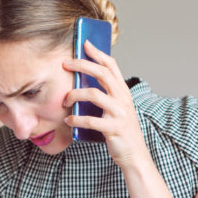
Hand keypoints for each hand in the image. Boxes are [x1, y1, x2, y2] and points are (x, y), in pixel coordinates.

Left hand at [63, 42, 148, 168]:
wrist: (134, 155)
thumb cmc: (120, 131)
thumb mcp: (116, 109)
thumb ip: (105, 96)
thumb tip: (82, 83)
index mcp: (123, 92)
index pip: (111, 66)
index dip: (98, 53)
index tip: (85, 43)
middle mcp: (123, 99)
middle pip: (102, 74)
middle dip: (82, 65)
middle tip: (65, 64)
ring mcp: (119, 113)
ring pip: (94, 95)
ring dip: (74, 95)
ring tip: (64, 101)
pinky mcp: (114, 128)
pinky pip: (91, 120)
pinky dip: (76, 119)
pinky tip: (69, 120)